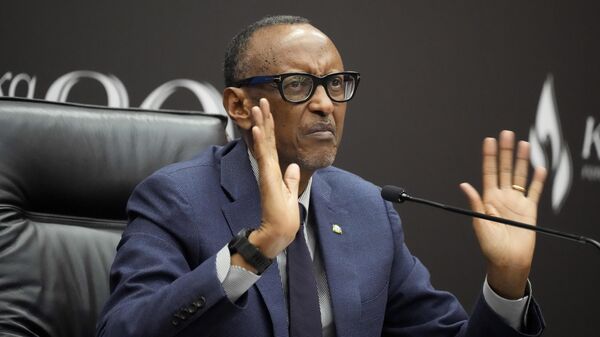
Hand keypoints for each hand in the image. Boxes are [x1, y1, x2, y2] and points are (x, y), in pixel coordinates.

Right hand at [247, 98, 300, 258]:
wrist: (278, 233)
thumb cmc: (283, 218)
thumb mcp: (290, 194)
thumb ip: (290, 179)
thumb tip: (292, 166)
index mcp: (274, 171)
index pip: (270, 144)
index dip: (269, 127)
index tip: (267, 111)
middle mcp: (268, 169)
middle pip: (265, 139)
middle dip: (263, 119)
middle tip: (260, 101)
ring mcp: (266, 173)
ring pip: (262, 144)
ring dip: (259, 125)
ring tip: (257, 108)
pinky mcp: (267, 179)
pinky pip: (263, 157)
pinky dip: (260, 142)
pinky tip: (257, 129)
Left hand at [460, 130, 546, 298]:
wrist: (508, 262)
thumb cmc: (490, 247)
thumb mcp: (479, 224)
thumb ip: (475, 203)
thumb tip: (464, 185)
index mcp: (488, 200)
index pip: (488, 172)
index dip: (489, 157)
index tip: (488, 141)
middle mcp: (502, 197)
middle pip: (505, 169)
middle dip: (505, 152)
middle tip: (506, 134)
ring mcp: (516, 202)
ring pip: (520, 176)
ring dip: (522, 161)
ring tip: (523, 144)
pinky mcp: (529, 210)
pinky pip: (534, 192)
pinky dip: (537, 180)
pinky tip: (539, 168)